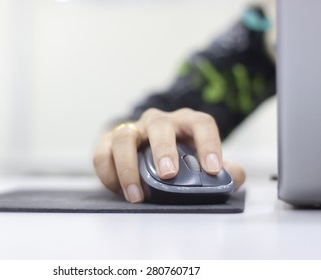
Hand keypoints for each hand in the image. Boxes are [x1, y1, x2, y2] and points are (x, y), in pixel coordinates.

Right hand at [93, 108, 245, 202]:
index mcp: (185, 123)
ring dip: (128, 167)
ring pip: (124, 137)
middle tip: (168, 174)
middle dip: (163, 149)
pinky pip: (102, 153)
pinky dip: (108, 173)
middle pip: (160, 126)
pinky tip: (118, 189)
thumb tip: (234, 176)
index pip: (201, 124)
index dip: (208, 144)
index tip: (212, 168)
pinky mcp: (108, 141)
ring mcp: (132, 129)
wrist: (146, 148)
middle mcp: (158, 122)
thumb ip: (223, 170)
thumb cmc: (178, 157)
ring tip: (136, 195)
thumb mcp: (202, 161)